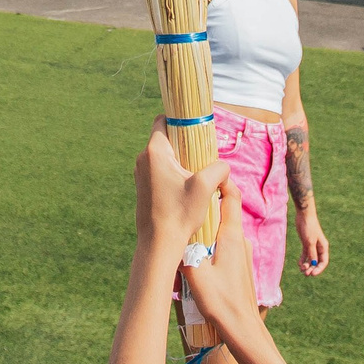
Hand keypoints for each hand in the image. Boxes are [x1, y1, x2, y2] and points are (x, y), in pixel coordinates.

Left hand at [134, 125, 225, 263]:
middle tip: (202, 154)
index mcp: (154, 152)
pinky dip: (173, 172)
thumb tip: (223, 166)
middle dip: (184, 143)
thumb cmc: (179, 214)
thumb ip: (219, 168)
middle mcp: (143, 159)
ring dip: (180, 160)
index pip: (163, 120)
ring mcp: (140, 173)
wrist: (158, 243)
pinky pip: (159, 170)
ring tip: (197, 173)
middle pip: (165, 138)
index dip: (181, 120)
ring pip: (163, 155)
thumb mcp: (205, 187)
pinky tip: (186, 187)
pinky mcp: (143, 186)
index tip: (197, 130)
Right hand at [181, 176, 266, 342]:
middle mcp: (240, 240)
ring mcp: (243, 253)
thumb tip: (172, 237)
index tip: (206, 171)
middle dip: (209, 200)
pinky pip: (226, 244)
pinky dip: (213, 241)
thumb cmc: (222, 302)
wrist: (244, 329)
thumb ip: (184, 252)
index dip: (222, 180)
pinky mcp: (241, 266)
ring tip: (188, 225)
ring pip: (225, 229)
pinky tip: (199, 252)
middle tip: (188, 196)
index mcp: (232, 236)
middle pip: (226, 210)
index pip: (231, 196)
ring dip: (209, 224)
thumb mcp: (194, 275)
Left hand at [297, 206, 329, 276]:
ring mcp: (312, 246)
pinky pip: (305, 254)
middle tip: (305, 274)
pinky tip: (299, 264)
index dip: (319, 269)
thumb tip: (314, 264)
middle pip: (317, 262)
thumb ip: (312, 253)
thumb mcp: (310, 241)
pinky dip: (302, 260)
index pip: (323, 262)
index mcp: (323, 247)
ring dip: (306, 265)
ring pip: (310, 259)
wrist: (304, 215)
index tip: (312, 274)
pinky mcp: (306, 243)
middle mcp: (319, 248)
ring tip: (301, 269)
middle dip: (312, 268)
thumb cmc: (309, 227)